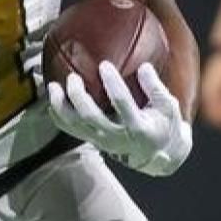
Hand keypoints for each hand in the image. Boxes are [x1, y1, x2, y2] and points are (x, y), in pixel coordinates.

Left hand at [47, 61, 192, 175]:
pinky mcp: (94, 141)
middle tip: (73, 77)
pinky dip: (59, 117)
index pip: (123, 104)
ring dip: (62, 106)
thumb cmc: (164, 124)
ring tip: (53, 86)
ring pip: (76, 126)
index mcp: (139, 128)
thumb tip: (143, 66)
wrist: (158, 155)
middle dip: (79, 97)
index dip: (112, 84)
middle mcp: (118, 137)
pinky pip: (71, 131)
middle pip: (91, 117)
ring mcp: (103, 141)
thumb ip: (156, 88)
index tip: (104, 65)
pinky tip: (52, 101)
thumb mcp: (169, 107)